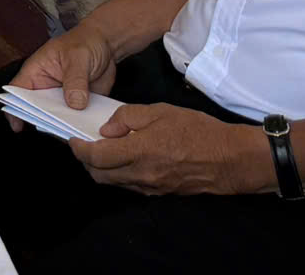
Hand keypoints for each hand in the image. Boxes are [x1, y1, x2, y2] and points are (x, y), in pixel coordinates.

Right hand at [9, 24, 118, 123]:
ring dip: (65, 126)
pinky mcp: (78, 105)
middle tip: (56, 129)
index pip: (18, 91)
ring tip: (75, 131)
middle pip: (37, 110)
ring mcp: (62, 98)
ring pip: (58, 119)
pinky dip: (81, 126)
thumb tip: (75, 103)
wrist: (106, 45)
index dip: (14, 108)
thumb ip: (75, 80)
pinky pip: (76, 120)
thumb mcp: (77, 57)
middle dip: (44, 122)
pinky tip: (88, 129)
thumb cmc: (84, 42)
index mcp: (37, 71)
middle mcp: (47, 87)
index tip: (18, 125)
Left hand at [69, 105, 273, 196]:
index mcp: (139, 152)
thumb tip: (106, 129)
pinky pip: (131, 186)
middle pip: (100, 176)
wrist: (231, 160)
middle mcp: (142, 175)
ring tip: (103, 150)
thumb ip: (128, 117)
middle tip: (84, 144)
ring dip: (103, 169)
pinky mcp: (162, 193)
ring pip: (115, 183)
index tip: (72, 140)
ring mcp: (152, 188)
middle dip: (86, 161)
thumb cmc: (198, 130)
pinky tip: (125, 159)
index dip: (79, 149)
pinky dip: (121, 175)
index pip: (96, 158)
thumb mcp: (160, 111)